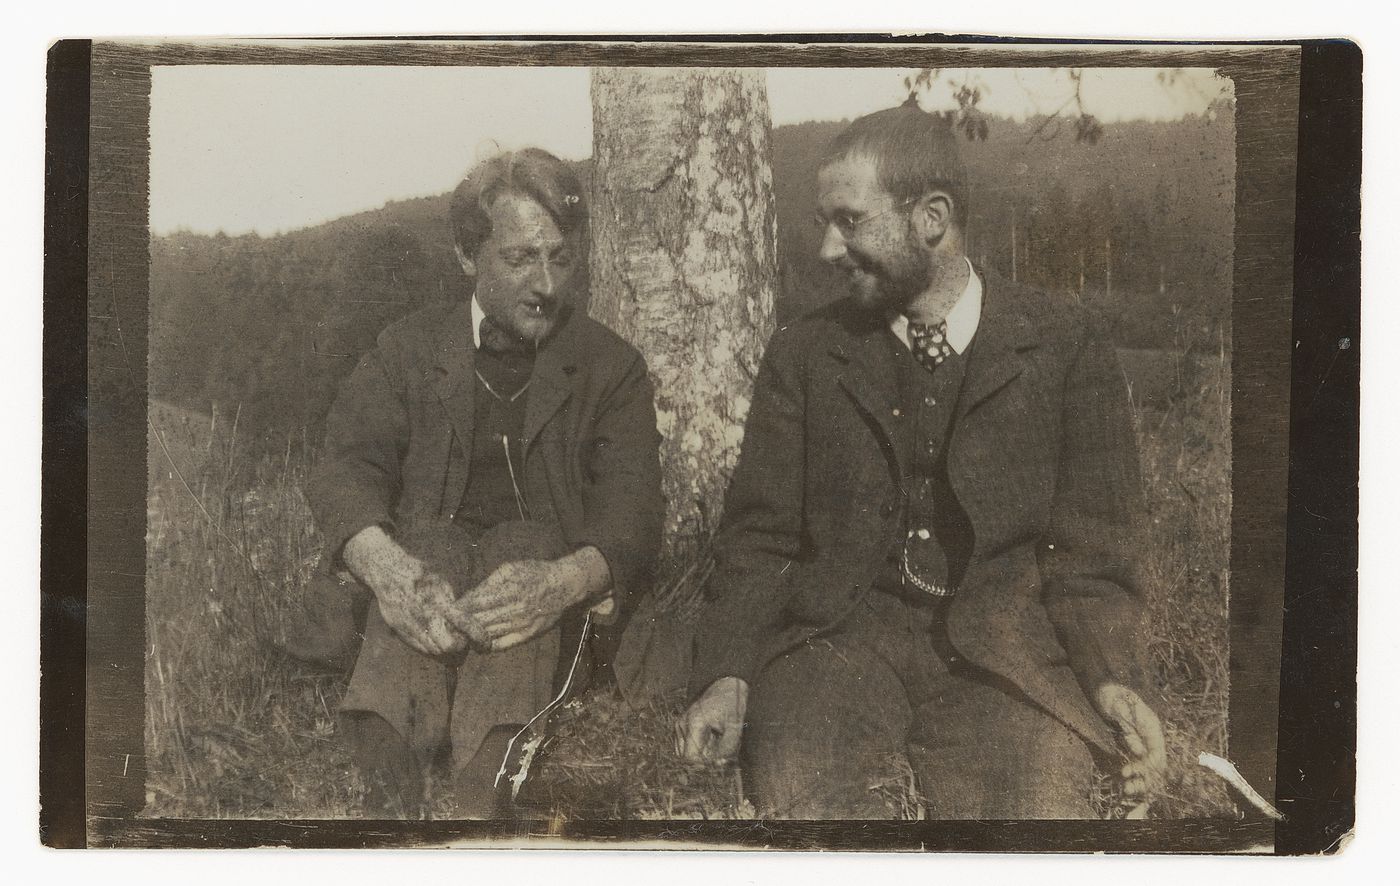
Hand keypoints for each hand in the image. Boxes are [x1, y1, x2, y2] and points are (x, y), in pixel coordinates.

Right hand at [343, 525, 467, 656]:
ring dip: (444, 649)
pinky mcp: (400, 632)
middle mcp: (424, 617)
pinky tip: (434, 635)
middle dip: (459, 647)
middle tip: (462, 639)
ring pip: (434, 651)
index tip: (484, 642)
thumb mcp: (441, 582)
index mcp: (439, 602)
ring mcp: (410, 627)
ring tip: (448, 637)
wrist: (386, 572)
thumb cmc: (419, 574)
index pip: (465, 625)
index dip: (479, 637)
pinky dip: (430, 646)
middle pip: (448, 647)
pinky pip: (420, 648)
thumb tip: (468, 619)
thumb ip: (453, 603)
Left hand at [449, 549, 603, 651]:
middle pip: (476, 622)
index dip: (456, 610)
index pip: (473, 604)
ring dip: (468, 635)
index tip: (445, 611)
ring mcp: (519, 625)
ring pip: (485, 635)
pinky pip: (499, 646)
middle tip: (444, 626)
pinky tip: (477, 641)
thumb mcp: (511, 568)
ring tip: (457, 634)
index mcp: (506, 589)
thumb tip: (468, 596)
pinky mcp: (525, 636)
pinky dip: (485, 645)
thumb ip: (489, 583)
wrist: (565, 587)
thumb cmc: (536, 573)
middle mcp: (512, 609)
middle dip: (458, 624)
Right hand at [681, 677, 748, 763]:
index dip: (705, 765)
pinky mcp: (681, 726)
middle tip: (720, 753)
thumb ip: (728, 748)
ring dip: (700, 754)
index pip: (691, 758)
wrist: (726, 684)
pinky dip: (698, 747)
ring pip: (685, 753)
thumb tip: (718, 765)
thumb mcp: (735, 726)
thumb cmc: (731, 703)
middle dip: (703, 760)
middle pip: (686, 757)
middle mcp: (682, 724)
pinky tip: (711, 739)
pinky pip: (686, 746)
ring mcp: (680, 725)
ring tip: (716, 743)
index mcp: (693, 724)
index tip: (719, 762)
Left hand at [1096, 683, 1166, 799]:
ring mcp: (1140, 737)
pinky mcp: (1129, 740)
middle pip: (1153, 762)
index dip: (1145, 767)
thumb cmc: (1109, 694)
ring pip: (1145, 763)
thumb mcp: (1119, 711)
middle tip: (1129, 788)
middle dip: (1143, 777)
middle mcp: (1149, 734)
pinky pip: (1134, 759)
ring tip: (1127, 789)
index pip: (1156, 753)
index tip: (1128, 773)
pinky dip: (1131, 769)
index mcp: (1151, 726)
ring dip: (1138, 777)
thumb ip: (1130, 732)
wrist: (1100, 684)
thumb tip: (1140, 753)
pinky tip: (1122, 778)